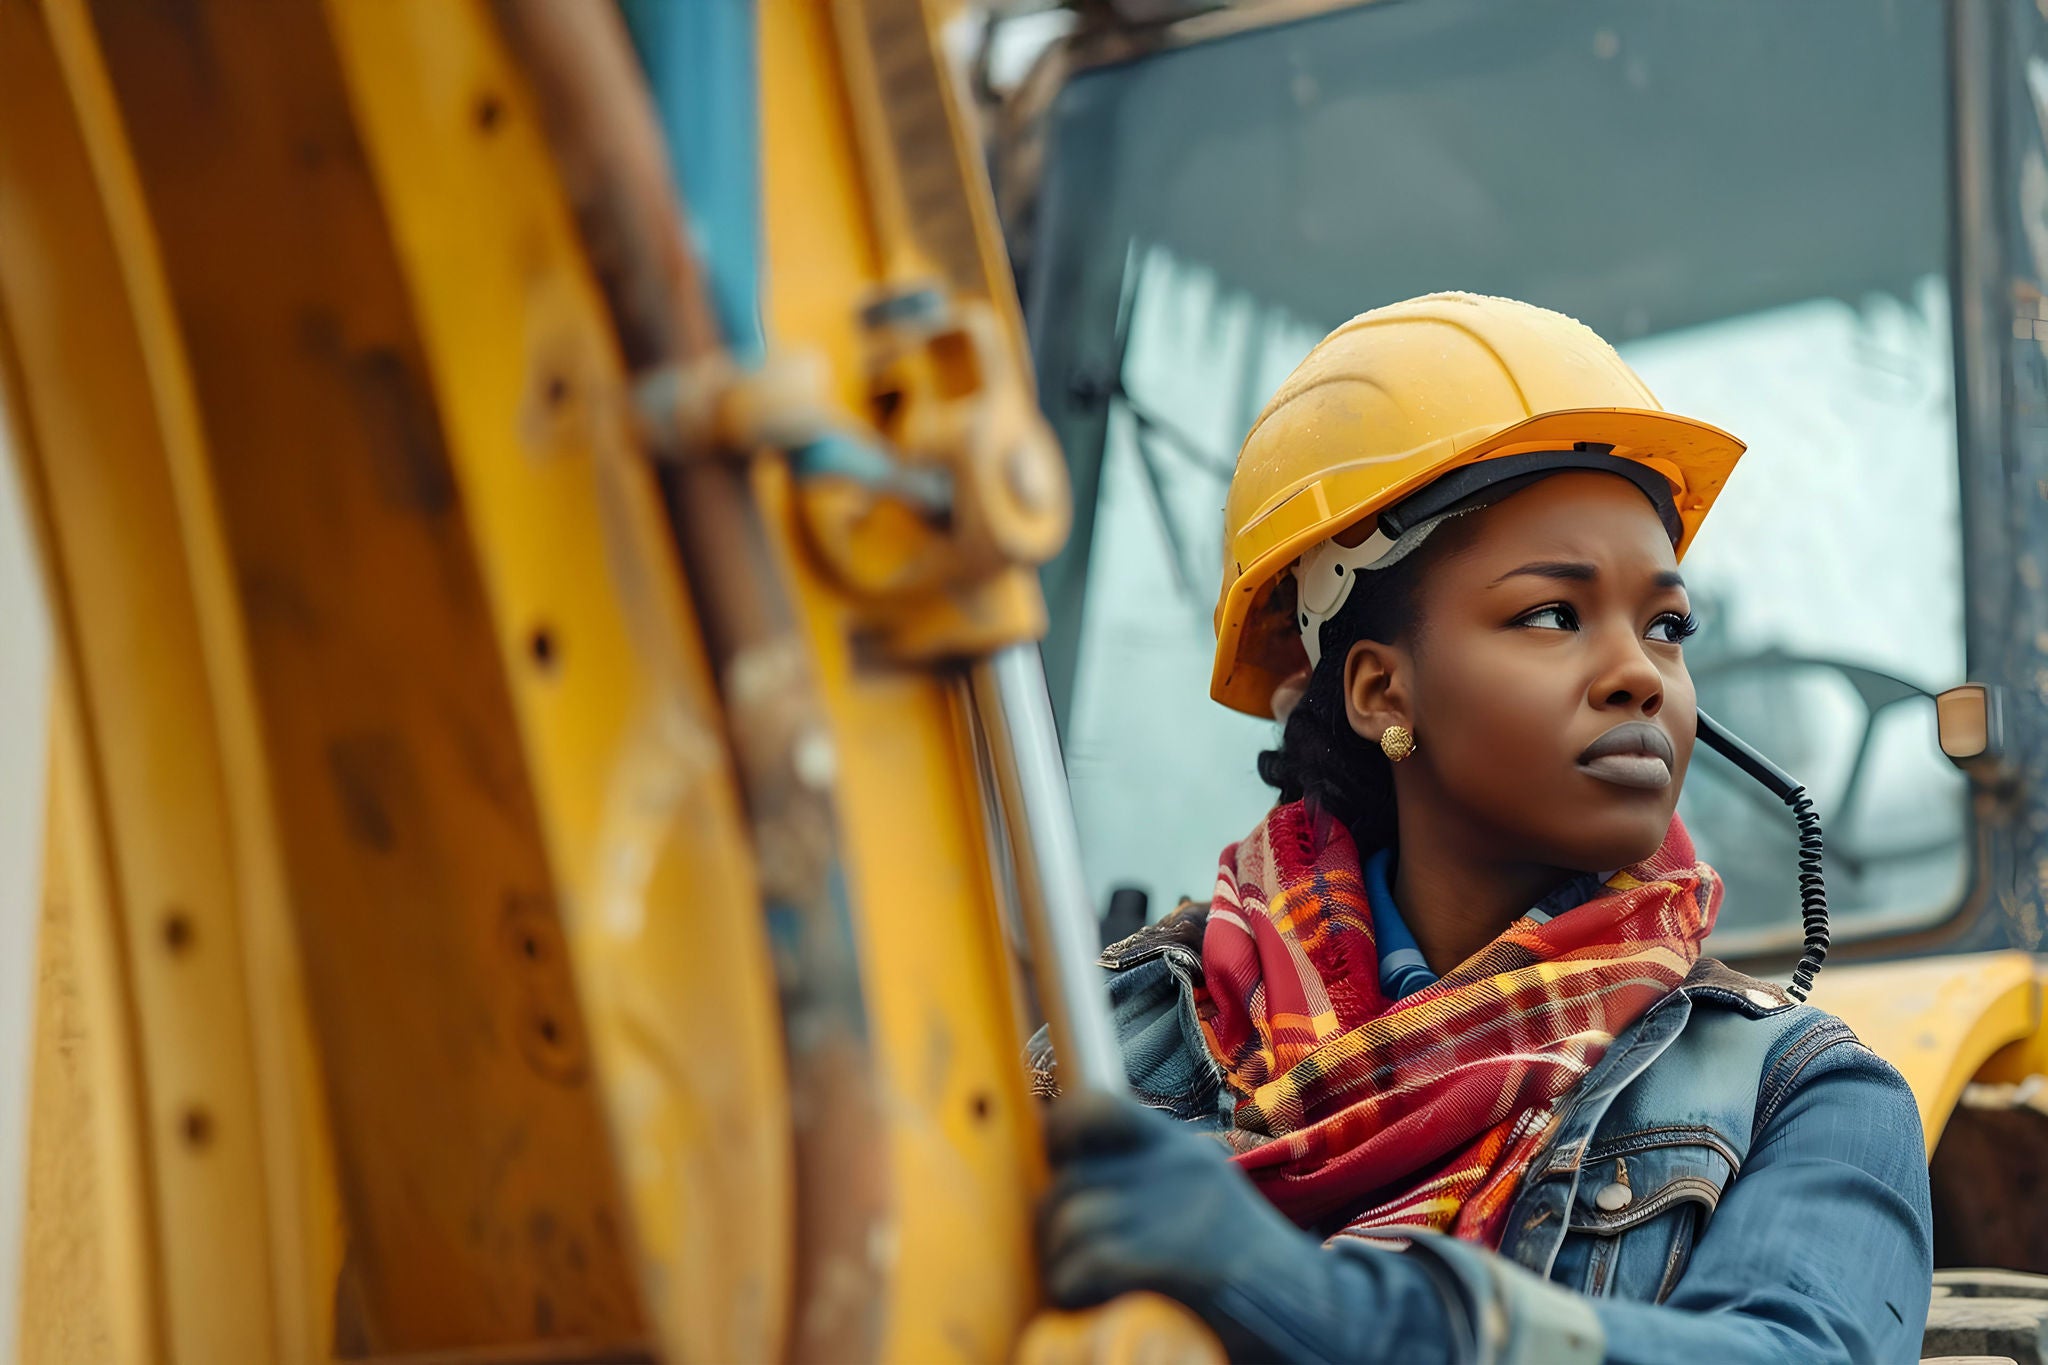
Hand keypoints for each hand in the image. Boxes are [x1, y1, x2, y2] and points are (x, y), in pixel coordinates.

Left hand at [1038, 1091, 1431, 1362]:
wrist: (1318, 1317)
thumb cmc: (1246, 1270)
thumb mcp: (1200, 1198)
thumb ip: (1144, 1181)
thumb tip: (1066, 1176)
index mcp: (1178, 1149)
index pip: (1091, 1107)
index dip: (1060, 1136)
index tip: (1063, 1170)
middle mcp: (1175, 1166)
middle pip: (1068, 1180)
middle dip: (1057, 1225)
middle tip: (1076, 1261)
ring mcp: (1174, 1210)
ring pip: (1068, 1224)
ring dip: (1063, 1264)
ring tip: (1091, 1289)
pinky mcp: (1170, 1260)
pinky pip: (1081, 1267)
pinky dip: (1076, 1292)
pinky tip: (1100, 1303)